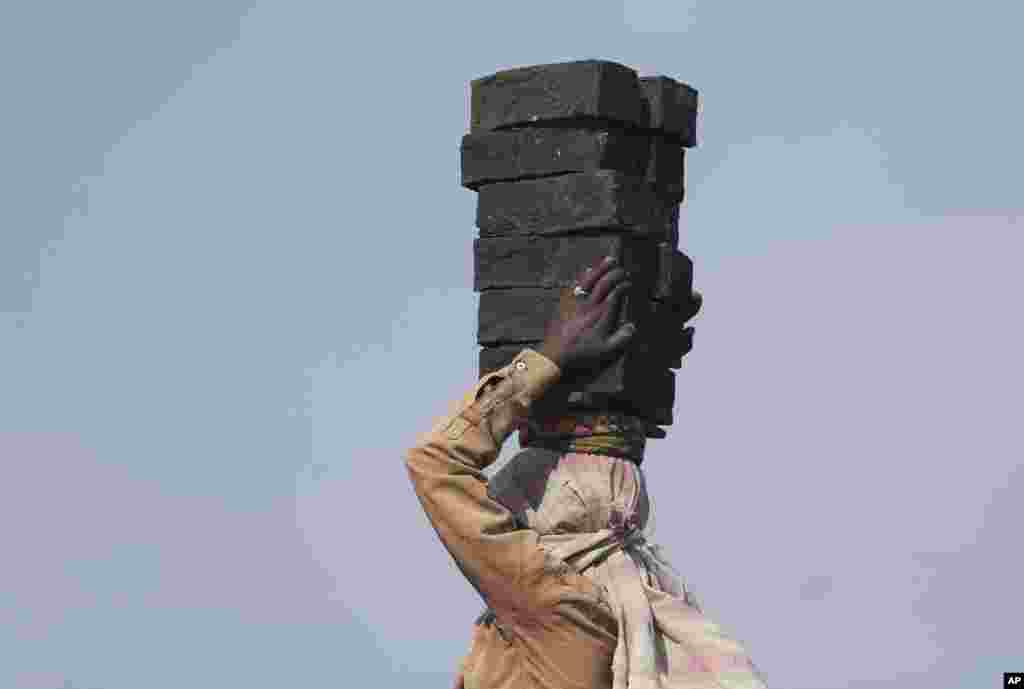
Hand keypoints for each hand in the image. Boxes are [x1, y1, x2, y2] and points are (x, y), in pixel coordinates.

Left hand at [538, 256, 636, 379]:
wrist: (553, 360)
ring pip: (589, 281)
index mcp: (601, 319)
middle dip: (615, 275)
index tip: (629, 284)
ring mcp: (575, 305)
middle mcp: (588, 308)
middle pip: (604, 285)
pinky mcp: (564, 307)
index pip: (615, 296)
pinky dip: (583, 277)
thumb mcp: (607, 355)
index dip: (623, 287)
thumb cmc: (581, 359)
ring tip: (610, 260)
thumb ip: (622, 339)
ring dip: (600, 269)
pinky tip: (586, 272)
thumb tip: (632, 326)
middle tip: (623, 271)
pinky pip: (575, 286)